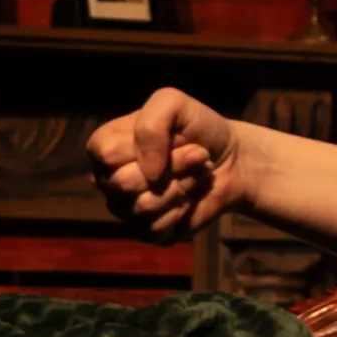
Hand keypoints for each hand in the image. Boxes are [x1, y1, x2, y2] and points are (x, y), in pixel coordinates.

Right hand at [88, 89, 254, 238]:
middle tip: (195, 156)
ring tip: (195, 176)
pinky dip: (182, 210)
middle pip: (123, 183)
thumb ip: (151, 123)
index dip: (144, 147)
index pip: (105, 154)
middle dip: (172, 167)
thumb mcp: (174, 104)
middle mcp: (109, 180)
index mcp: (106, 148)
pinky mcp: (147, 232)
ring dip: (180, 188)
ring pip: (142, 207)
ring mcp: (126, 209)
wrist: (232, 160)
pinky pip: (155, 229)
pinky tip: (191, 199)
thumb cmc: (198, 130)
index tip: (175, 138)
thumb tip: (148, 172)